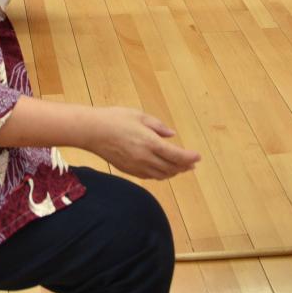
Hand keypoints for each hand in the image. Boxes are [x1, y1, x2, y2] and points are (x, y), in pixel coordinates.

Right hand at [86, 107, 200, 179]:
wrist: (93, 131)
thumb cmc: (115, 119)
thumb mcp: (139, 116)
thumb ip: (157, 126)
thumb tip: (172, 135)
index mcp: (150, 142)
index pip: (176, 155)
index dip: (189, 158)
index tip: (198, 157)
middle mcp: (145, 158)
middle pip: (171, 168)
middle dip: (184, 167)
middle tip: (193, 164)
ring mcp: (136, 166)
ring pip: (161, 175)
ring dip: (173, 172)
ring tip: (181, 168)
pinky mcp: (129, 170)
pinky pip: (150, 176)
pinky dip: (160, 175)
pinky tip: (163, 170)